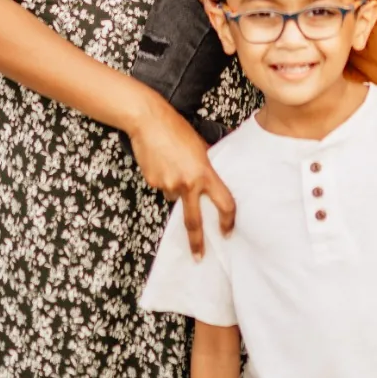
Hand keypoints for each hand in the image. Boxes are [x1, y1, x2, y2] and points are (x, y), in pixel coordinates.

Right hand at [127, 93, 234, 257]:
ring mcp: (168, 184)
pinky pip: (162, 187)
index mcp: (204, 173)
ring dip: (177, 187)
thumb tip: (210, 179)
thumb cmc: (176, 129)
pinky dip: (164, 178)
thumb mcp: (200, 146)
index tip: (226, 232)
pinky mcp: (153, 182)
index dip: (227, 221)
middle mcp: (187, 183)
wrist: (148, 121)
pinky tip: (161, 162)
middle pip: (194, 221)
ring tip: (172, 163)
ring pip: (175, 196)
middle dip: (197, 242)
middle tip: (199, 256)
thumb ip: (206, 166)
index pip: (224, 203)